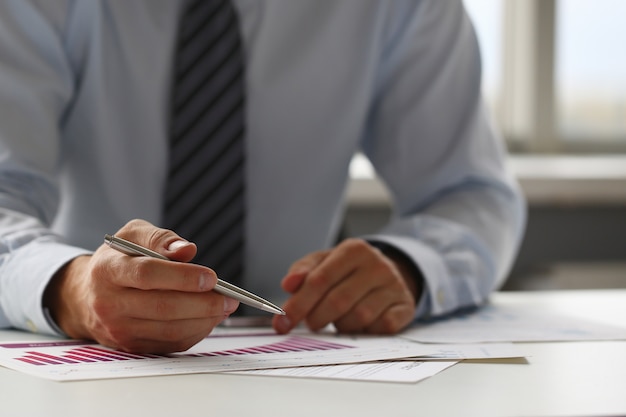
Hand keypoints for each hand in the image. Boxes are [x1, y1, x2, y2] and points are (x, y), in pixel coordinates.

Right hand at [43, 219, 238, 352]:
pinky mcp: (130, 346)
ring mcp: (118, 329)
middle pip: (162, 307)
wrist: (87, 294)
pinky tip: (210, 319)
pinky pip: (170, 344)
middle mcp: (109, 303)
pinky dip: (195, 332)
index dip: (182, 277)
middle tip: (229, 298)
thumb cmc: (119, 259)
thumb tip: (187, 250)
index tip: (212, 277)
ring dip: (204, 320)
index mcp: (108, 270)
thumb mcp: (133, 235)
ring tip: (225, 307)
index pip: (147, 274)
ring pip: (169, 330)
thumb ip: (161, 239)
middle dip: (203, 303)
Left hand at [272, 238, 418, 334]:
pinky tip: (361, 323)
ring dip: (341, 325)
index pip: (319, 280)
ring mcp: (394, 286)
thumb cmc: (349, 271)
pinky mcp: (405, 307)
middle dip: (316, 318)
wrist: (390, 274)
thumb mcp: (325, 262)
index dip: (298, 304)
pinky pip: (379, 328)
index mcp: (354, 249)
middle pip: (337, 301)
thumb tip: (288, 284)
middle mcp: (377, 265)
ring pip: (358, 317)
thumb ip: (303, 271)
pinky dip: (365, 331)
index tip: (282, 322)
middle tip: (310, 322)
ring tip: (337, 319)